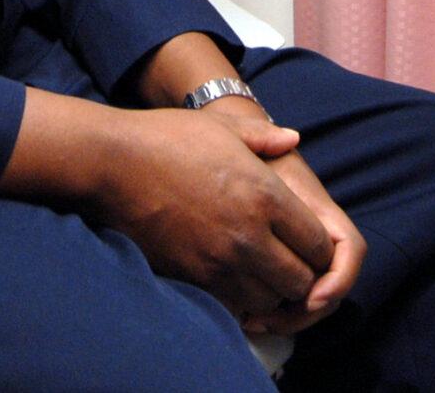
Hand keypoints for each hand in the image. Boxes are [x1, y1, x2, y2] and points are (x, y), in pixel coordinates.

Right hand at [88, 106, 333, 321]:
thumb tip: (293, 139)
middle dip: (301, 274)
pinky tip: (231, 278)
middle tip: (286, 261)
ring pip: (269, 300)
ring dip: (271, 291)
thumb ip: (265, 136)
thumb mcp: (223, 127)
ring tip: (260, 272)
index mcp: (266, 195)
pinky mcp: (193, 278)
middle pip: (300, 280)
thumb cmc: (169, 138)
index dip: (320, 247)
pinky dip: (240, 300)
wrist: (114, 164)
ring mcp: (220, 262)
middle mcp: (250, 235)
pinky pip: (234, 306)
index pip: (319, 244)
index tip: (305, 241)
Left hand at [248, 141, 364, 335]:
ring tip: (251, 323)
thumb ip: (265, 138)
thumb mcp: (249, 142)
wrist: (232, 154)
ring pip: (311, 302)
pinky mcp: (280, 269)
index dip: (339, 278)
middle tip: (269, 322)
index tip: (312, 297)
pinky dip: (274, 315)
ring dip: (289, 319)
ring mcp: (301, 256)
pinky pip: (289, 302)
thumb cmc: (240, 148)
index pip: (350, 250)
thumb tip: (288, 137)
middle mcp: (317, 238)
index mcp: (318, 212)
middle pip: (332, 288)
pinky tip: (243, 317)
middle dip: (307, 313)